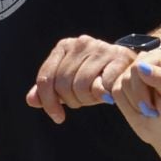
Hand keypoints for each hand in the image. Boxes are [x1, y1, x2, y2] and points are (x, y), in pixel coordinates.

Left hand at [24, 35, 141, 123]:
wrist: (129, 66)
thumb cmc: (95, 76)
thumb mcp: (70, 82)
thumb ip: (49, 90)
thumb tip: (31, 100)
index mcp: (64, 46)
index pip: (45, 78)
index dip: (48, 102)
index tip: (57, 117)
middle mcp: (81, 43)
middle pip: (63, 85)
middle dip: (71, 101)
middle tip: (82, 101)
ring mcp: (101, 48)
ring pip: (81, 87)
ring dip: (87, 99)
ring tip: (93, 97)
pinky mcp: (119, 57)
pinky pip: (103, 86)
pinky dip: (104, 95)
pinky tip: (108, 95)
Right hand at [109, 47, 160, 143]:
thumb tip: (140, 66)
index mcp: (158, 57)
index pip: (138, 66)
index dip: (144, 88)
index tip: (159, 99)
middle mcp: (142, 60)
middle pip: (128, 77)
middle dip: (139, 98)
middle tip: (152, 108)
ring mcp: (129, 72)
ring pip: (119, 86)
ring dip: (134, 103)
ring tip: (147, 108)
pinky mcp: (119, 84)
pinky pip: (114, 93)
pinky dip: (127, 106)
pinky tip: (138, 108)